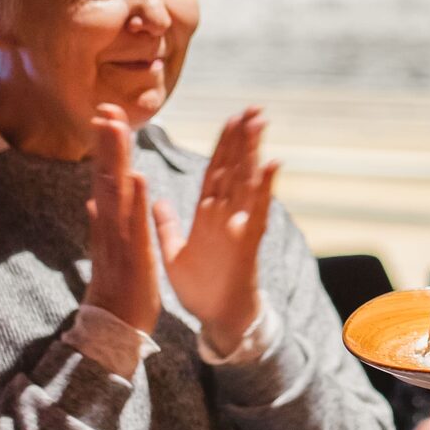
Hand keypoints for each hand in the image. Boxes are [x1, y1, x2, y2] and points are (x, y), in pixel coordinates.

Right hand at [85, 108, 159, 333]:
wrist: (115, 330)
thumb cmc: (117, 290)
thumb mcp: (108, 251)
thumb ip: (100, 224)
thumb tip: (92, 200)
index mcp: (108, 223)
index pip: (106, 177)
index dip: (107, 146)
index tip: (107, 114)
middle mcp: (110, 226)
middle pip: (107, 176)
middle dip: (107, 142)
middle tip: (105, 107)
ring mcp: (120, 240)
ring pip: (117, 193)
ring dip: (117, 160)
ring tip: (115, 128)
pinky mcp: (135, 256)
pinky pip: (136, 225)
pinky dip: (137, 201)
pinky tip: (139, 178)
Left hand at [152, 107, 278, 353]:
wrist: (218, 321)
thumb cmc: (201, 290)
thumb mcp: (174, 253)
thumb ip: (167, 225)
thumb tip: (158, 199)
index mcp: (207, 216)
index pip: (215, 172)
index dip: (222, 146)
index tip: (231, 119)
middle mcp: (225, 216)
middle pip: (234, 169)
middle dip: (242, 139)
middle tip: (252, 108)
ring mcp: (239, 227)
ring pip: (246, 182)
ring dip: (253, 153)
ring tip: (259, 124)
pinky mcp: (247, 242)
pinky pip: (256, 211)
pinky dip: (264, 188)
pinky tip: (272, 165)